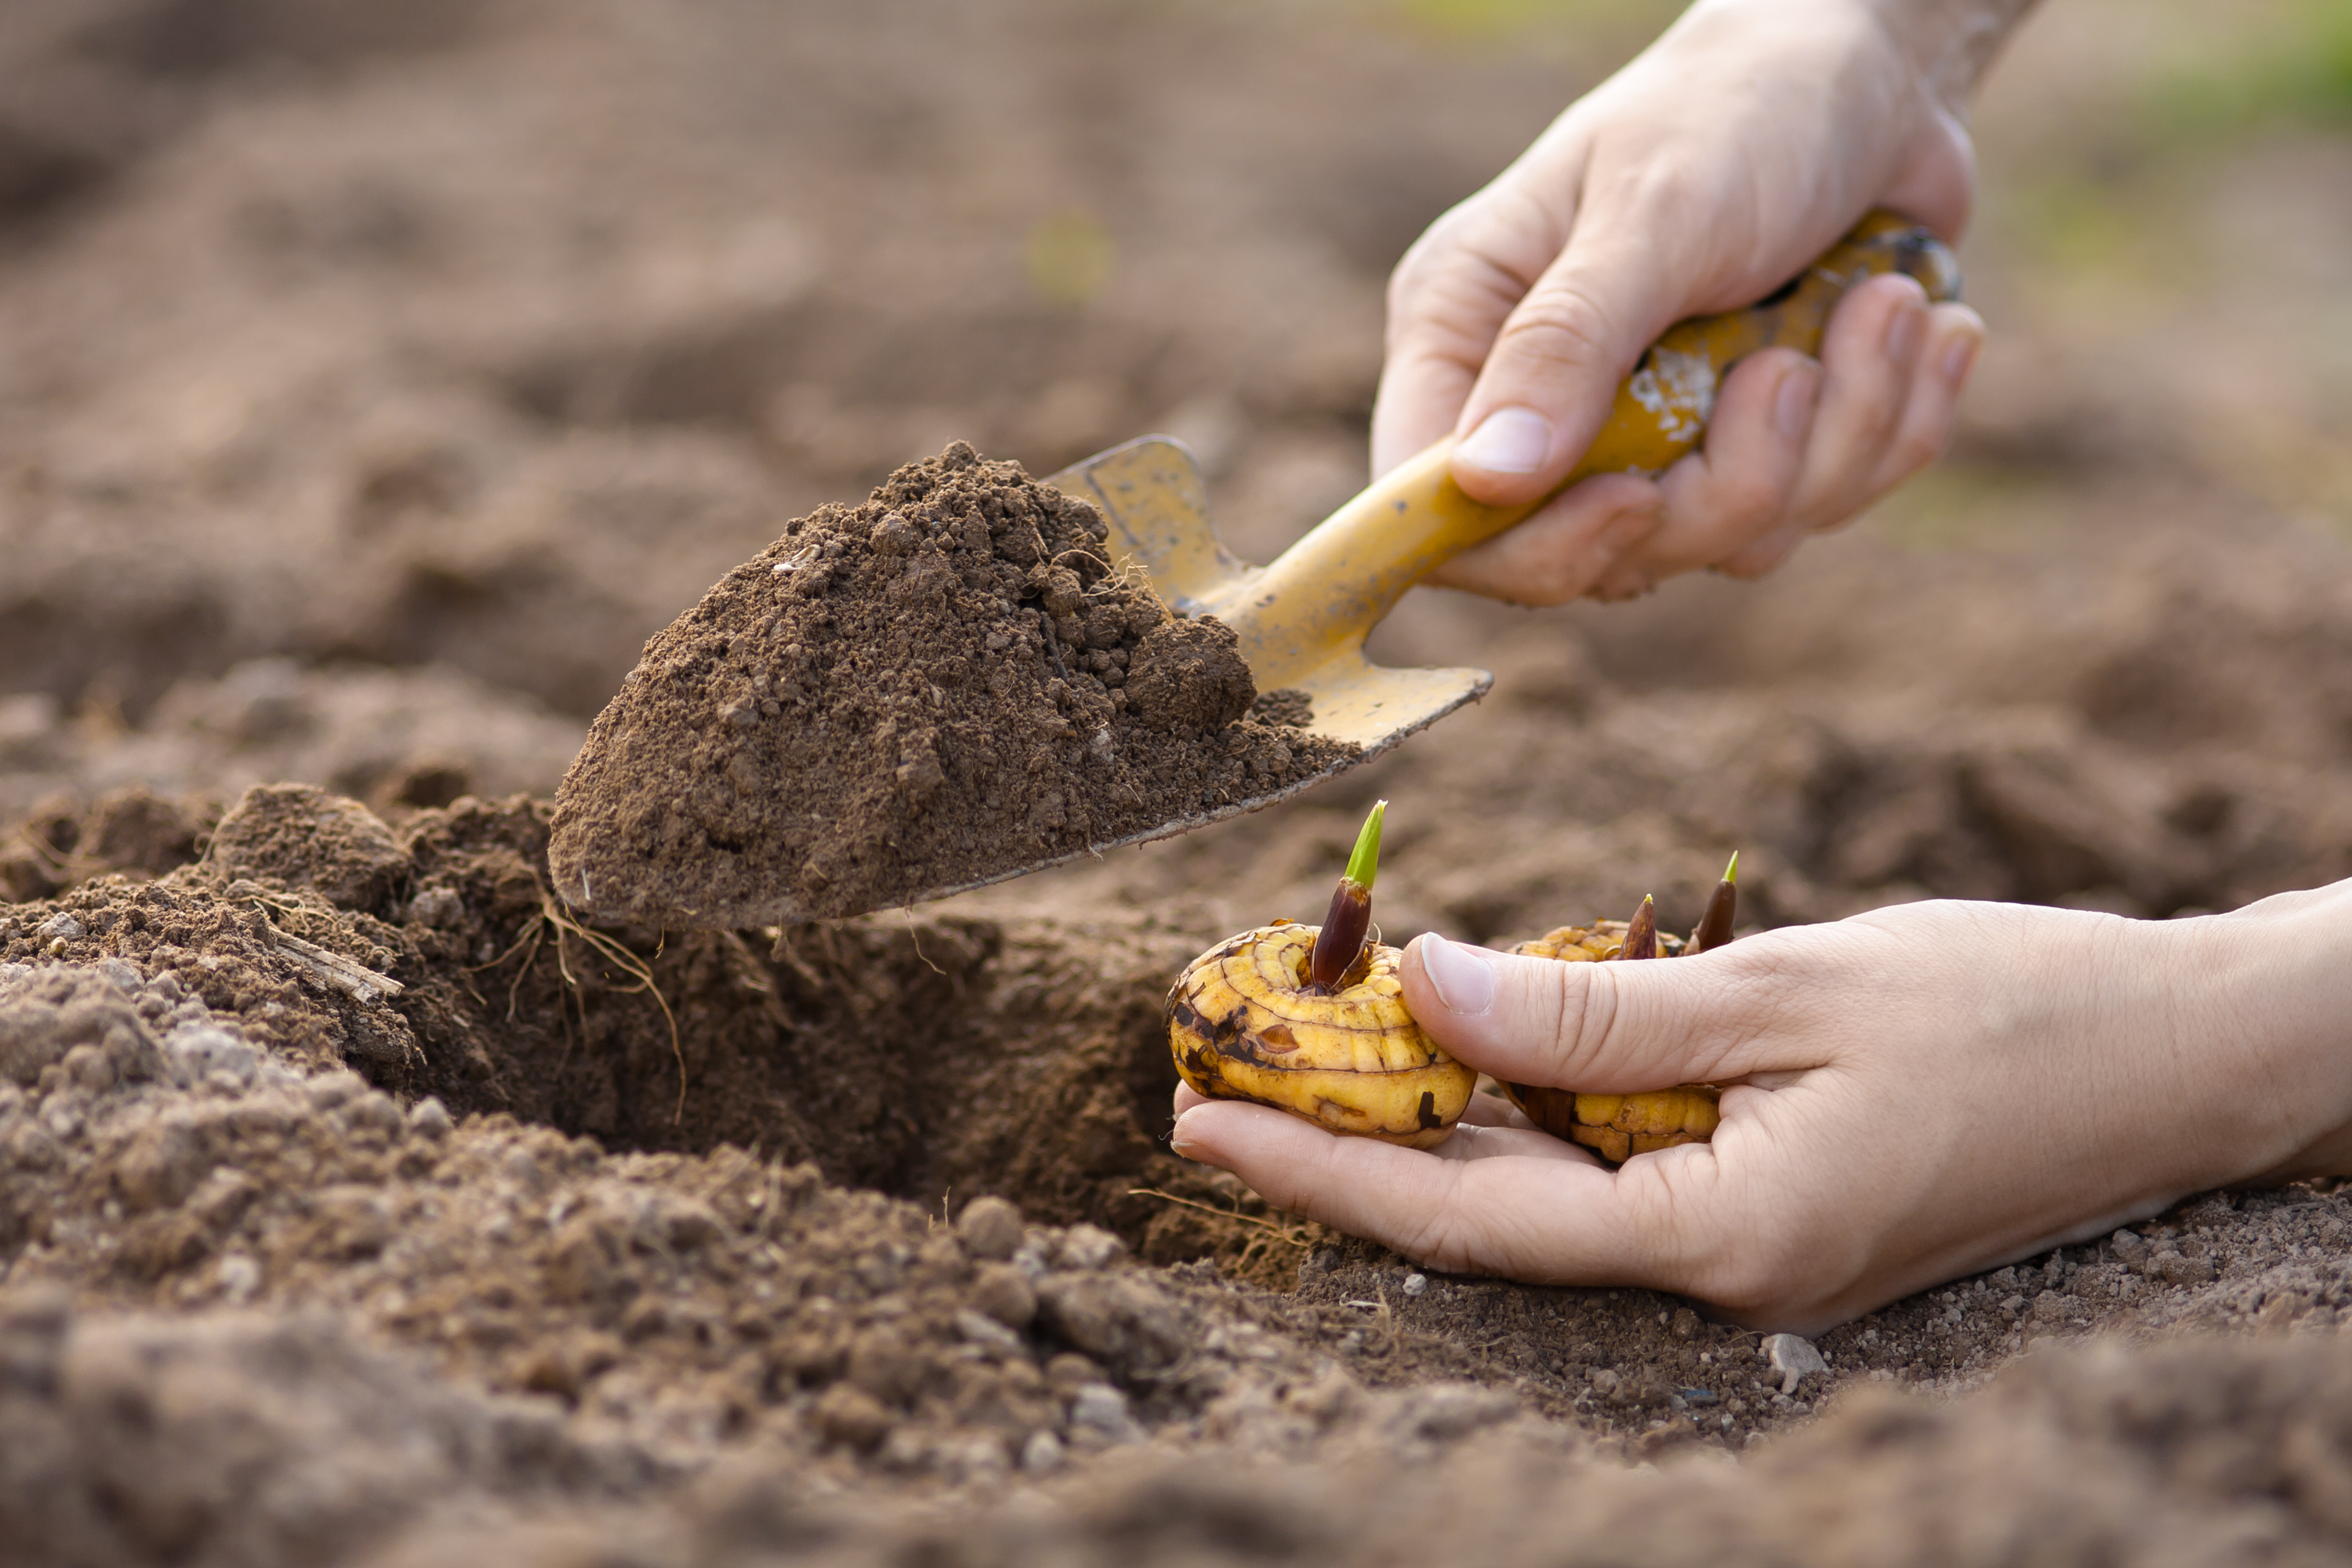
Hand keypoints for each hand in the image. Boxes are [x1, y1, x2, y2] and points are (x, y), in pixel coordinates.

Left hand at [1170, 885, 2351, 1330]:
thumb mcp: (1786, 994)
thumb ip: (1594, 1008)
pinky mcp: (1771, 1205)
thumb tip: (1423, 990)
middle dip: (1349, 1142)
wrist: (2185, 1055)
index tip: (1197, 1123)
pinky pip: (1618, 1160)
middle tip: (1216, 1074)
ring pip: (1546, 1186)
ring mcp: (1748, 1245)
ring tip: (1308, 1041)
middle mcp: (1719, 1271)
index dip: (1322, 1169)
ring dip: (1432, 1118)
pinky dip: (1535, 1100)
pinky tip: (1466, 1040)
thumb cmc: (2012, 1012)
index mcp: (1724, 1244)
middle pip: (1488, 1215)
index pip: (1469, 1223)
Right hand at [1374, 0, 1995, 603]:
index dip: (1530, 544)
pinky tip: (1918, 327)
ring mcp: (1658, 435)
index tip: (1635, 499)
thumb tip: (1484, 480)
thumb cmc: (1741, 109)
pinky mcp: (1758, 445)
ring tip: (1885, 306)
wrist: (1882, 69)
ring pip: (1729, 541)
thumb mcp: (1654, 212)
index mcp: (1468, 335)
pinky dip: (1892, 425)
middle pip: (1601, 553)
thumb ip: (1566, 345)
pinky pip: (1821, 510)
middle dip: (1728, 484)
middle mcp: (1545, 402)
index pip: (1433, 509)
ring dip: (1838, 438)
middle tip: (1790, 369)